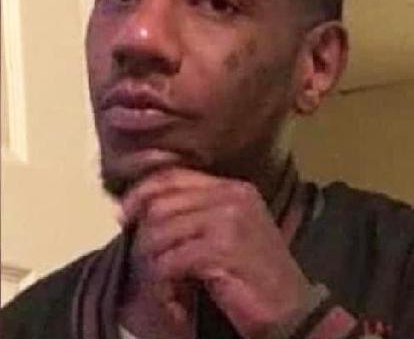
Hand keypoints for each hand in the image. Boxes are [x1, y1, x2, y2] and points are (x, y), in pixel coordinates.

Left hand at [120, 167, 309, 338]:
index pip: (173, 176)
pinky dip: (163, 285)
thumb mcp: (226, 233)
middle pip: (161, 204)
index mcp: (232, 188)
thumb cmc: (254, 274)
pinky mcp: (223, 248)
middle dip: (144, 237)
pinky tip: (174, 302)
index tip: (125, 215)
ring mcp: (228, 219)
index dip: (142, 193)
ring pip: (160, 231)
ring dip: (152, 265)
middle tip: (147, 266)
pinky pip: (170, 260)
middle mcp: (231, 196)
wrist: (292, 311)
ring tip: (164, 287)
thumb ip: (194, 214)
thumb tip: (143, 210)